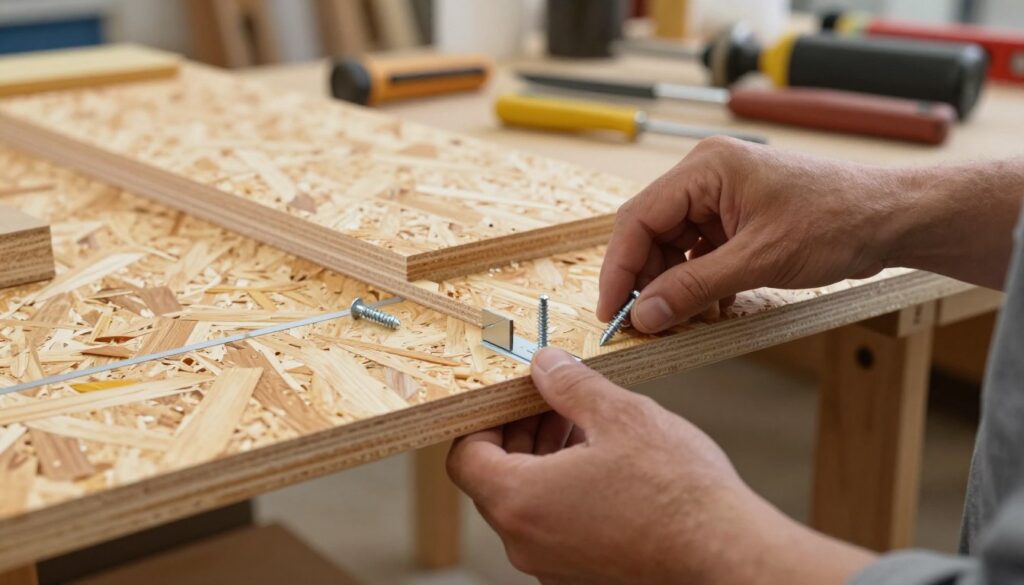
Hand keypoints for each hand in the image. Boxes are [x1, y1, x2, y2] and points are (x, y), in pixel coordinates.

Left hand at [447, 348, 873, 584]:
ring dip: (544, 462)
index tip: (512, 398)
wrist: (727, 557)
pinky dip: (565, 492)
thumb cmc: (676, 491)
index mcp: (520, 500)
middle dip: (518, 435)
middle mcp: (525, 543)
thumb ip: (569, 386)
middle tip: (552, 402)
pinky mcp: (582, 577)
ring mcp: (552, 566)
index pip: (465, 458)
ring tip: (586, 427)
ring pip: (527, 504)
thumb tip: (543, 365)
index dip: (482, 421)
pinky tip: (605, 465)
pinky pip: (554, 528)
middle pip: (494, 480)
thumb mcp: (620, 415)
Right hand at [598, 137, 916, 331]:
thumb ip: (693, 289)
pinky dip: (699, 282)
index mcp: (706, 168)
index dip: (619, 268)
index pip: (638, 219)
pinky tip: (712, 305)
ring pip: (673, 247)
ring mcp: (721, 196)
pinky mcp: (736, 217)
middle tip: (644, 323)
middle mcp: (706, 175)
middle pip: (651, 233)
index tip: (612, 310)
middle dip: (646, 280)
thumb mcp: (757, 261)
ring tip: (685, 317)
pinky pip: (699, 253)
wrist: (890, 218)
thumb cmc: (837, 220)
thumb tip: (644, 315)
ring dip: (674, 286)